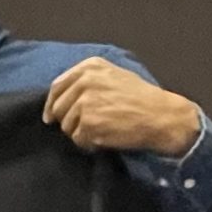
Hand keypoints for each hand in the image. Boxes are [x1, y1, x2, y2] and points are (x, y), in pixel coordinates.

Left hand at [42, 58, 201, 156]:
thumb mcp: (114, 76)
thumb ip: (87, 81)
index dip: (51, 104)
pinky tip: (105, 138)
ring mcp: (85, 103)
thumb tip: (60, 98)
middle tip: (87, 126)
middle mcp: (85, 82)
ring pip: (66, 127)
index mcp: (90, 67)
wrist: (160, 115)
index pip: (57, 87)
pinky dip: (89, 143)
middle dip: (68, 121)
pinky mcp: (88, 124)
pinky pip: (78, 140)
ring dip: (80, 133)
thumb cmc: (141, 97)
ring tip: (102, 129)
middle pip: (58, 109)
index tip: (50, 117)